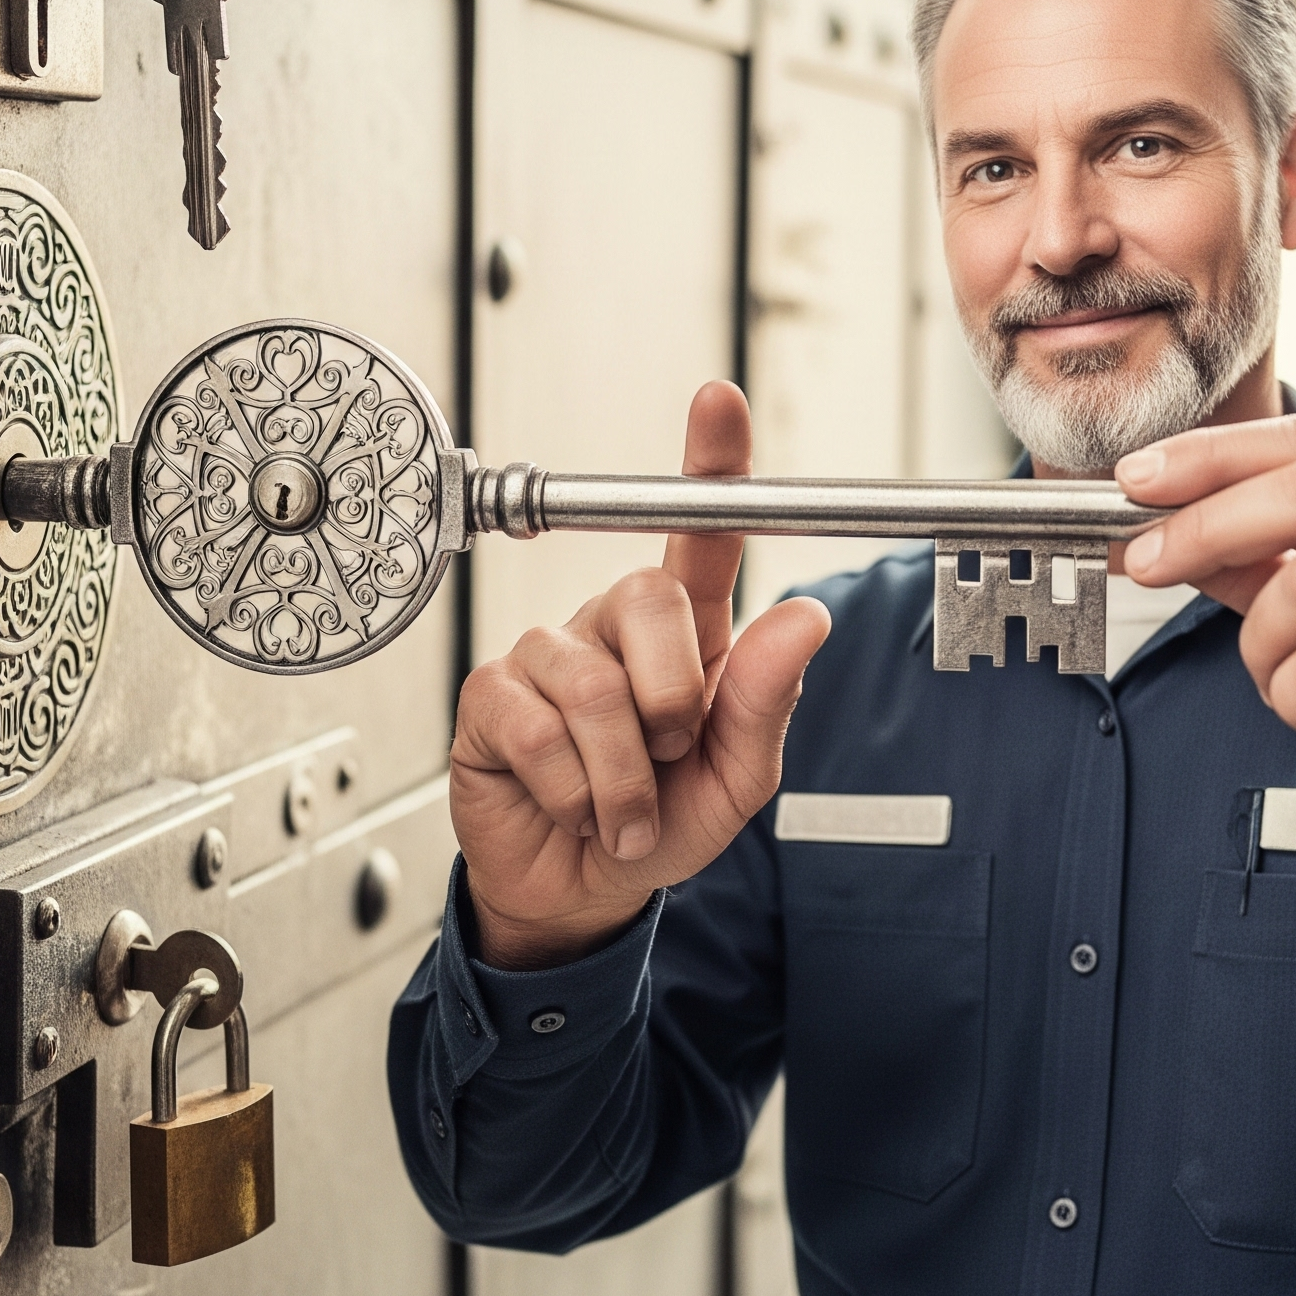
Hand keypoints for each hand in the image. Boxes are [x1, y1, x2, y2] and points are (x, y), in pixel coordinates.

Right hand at [450, 382, 831, 969]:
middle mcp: (614, 629)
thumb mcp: (736, 780)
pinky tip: (570, 803)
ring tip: (619, 809)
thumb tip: (804, 619)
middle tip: (670, 758)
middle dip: (671, 701)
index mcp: (686, 637)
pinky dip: (570, 789)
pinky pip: (534, 728)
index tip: (719, 403)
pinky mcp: (491, 697)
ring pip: (591, 686)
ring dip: (622, 775)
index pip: (700, 534)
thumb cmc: (660, 824)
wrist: (582, 892)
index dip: (710, 464)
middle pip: (647, 598)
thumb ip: (764, 703)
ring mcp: (547, 657)